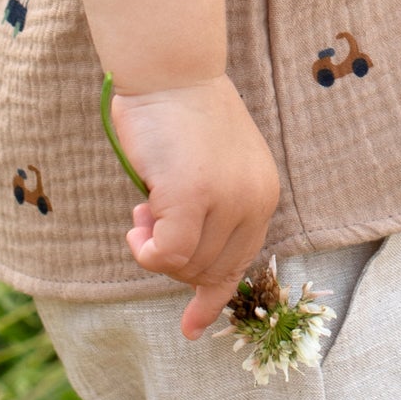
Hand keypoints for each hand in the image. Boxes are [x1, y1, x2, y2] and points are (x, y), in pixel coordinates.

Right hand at [110, 77, 282, 337]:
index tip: (192, 327)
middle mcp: (253, 200)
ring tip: (144, 209)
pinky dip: (145, 248)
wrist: (171, 72)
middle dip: (172, 260)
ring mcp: (226, 200)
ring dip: (154, 248)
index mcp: (263, 193)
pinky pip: (165, 254)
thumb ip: (209, 213)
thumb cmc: (182, 116)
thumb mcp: (210, 169)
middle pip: (208, 269)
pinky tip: (137, 222)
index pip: (241, 261)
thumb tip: (183, 268)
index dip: (212, 294)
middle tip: (148, 220)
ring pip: (184, 265)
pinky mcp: (193, 198)